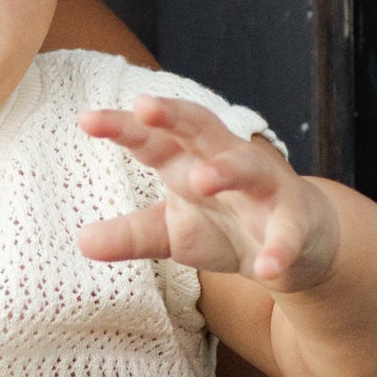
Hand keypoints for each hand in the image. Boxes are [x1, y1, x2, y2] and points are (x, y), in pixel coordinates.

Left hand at [79, 94, 339, 290]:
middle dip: (174, 116)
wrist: (295, 244)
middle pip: (200, 129)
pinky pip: (288, 232)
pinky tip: (268, 268)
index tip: (85, 119)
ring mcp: (264, 188)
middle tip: (144, 107)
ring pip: (247, 168)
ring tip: (203, 179)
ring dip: (226, 170)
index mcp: (187, 160)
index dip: (122, 127)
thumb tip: (81, 242)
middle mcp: (225, 162)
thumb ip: (130, 234)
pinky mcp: (295, 221)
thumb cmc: (223, 225)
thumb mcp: (170, 231)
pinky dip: (280, 248)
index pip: (152, 138)